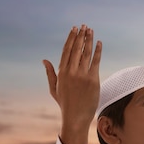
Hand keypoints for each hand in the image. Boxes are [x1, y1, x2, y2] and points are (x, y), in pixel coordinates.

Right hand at [43, 25, 101, 143]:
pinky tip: (99, 43)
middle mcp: (71, 72)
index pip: (66, 50)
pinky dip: (98, 51)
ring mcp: (82, 76)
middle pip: (76, 49)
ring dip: (89, 40)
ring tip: (91, 30)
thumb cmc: (65, 104)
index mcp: (61, 72)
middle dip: (81, 36)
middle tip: (84, 26)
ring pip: (86, 53)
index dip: (71, 38)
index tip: (74, 29)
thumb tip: (44, 60)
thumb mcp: (54, 88)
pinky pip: (96, 62)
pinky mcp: (93, 80)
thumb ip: (50, 73)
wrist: (76, 117)